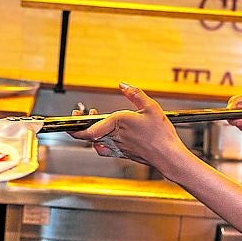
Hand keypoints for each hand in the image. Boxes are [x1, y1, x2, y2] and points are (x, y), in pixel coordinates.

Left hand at [67, 83, 184, 166]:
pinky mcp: (122, 153)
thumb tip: (123, 85)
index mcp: (118, 123)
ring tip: (97, 121)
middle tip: (83, 115)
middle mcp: (115, 136)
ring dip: (92, 131)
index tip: (74, 115)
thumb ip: (135, 94)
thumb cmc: (161, 134)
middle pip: (89, 134)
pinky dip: (99, 145)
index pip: (90, 128)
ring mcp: (118, 146)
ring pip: (96, 140)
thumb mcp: (150, 107)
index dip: (77, 123)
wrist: (167, 155)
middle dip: (83, 123)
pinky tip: (104, 139)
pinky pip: (105, 150)